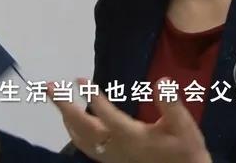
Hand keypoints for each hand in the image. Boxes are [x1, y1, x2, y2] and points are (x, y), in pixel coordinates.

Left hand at [48, 77, 211, 162]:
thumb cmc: (185, 149)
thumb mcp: (184, 127)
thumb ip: (171, 105)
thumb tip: (161, 81)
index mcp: (133, 138)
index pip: (107, 117)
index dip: (93, 98)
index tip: (80, 80)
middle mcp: (117, 147)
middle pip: (84, 127)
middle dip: (64, 106)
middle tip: (49, 87)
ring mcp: (112, 156)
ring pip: (81, 138)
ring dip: (66, 117)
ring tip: (56, 97)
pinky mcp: (112, 159)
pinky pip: (85, 147)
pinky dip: (73, 132)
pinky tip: (70, 123)